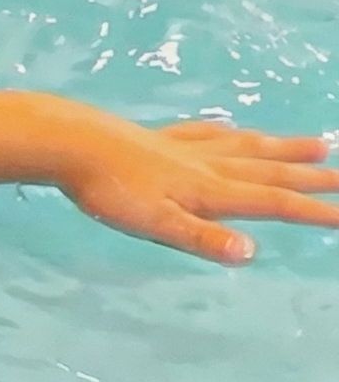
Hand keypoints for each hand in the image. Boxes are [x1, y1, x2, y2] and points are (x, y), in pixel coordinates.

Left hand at [69, 120, 338, 264]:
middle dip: (314, 178)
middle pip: (271, 173)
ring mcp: (184, 147)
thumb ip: (202, 238)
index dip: (315, 212)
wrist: (68, 141)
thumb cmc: (107, 190)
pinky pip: (208, 132)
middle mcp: (207, 164)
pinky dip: (231, 132)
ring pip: (247, 147)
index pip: (274, 204)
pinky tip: (235, 128)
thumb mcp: (155, 223)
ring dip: (284, 149)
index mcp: (211, 190)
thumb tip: (251, 253)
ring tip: (318, 145)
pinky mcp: (159, 137)